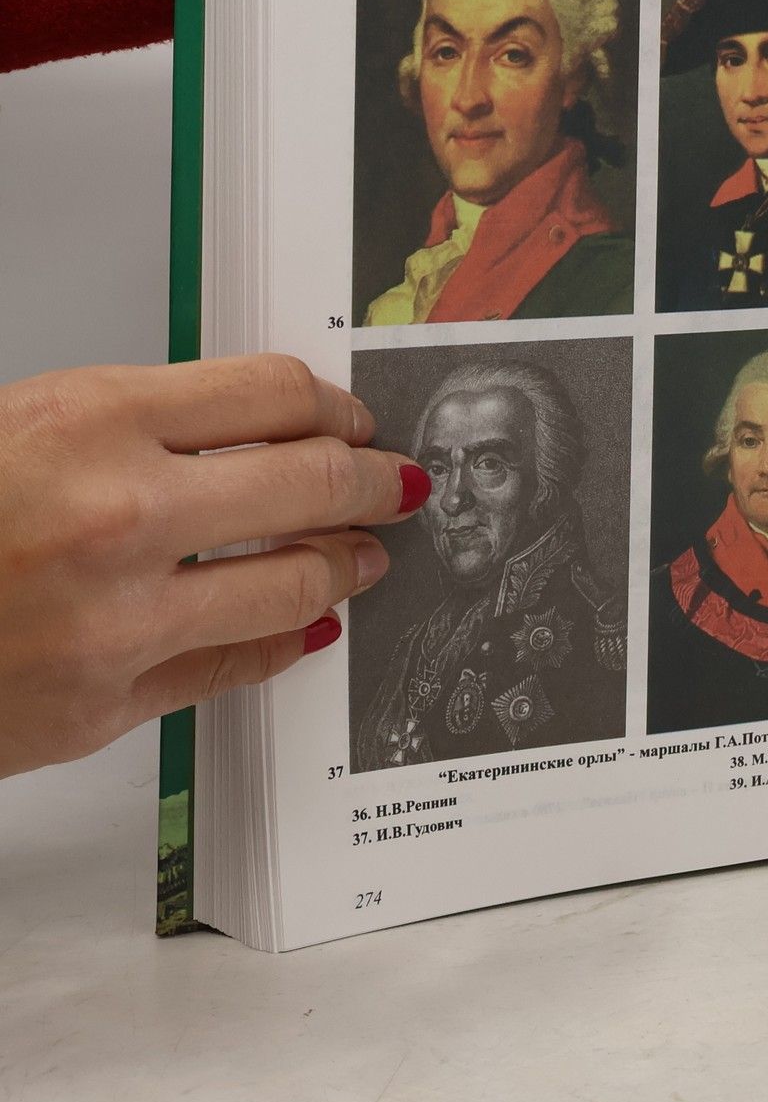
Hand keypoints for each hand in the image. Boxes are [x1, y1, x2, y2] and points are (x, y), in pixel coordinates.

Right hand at [0, 355, 423, 778]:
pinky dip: (284, 641)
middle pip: (309, 481)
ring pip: (292, 584)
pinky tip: (307, 624)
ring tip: (368, 550)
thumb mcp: (26, 421)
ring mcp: (112, 621)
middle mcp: (115, 517)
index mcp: (90, 421)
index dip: (335, 404)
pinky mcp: (99, 707)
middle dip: (372, 479)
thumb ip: (146, 421)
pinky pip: (230, 669)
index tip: (353, 417)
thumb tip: (266, 427)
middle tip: (397, 480)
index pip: (277, 394)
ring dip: (348, 562)